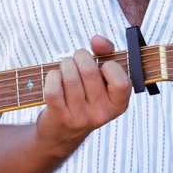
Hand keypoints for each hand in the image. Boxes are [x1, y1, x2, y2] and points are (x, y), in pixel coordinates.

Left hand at [35, 36, 131, 155]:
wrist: (63, 131)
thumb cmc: (85, 95)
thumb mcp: (102, 78)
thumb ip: (106, 53)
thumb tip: (97, 40)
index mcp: (118, 104)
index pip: (121, 81)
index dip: (110, 66)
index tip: (102, 65)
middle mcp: (102, 113)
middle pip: (90, 72)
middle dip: (80, 57)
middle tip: (77, 60)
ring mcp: (81, 117)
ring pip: (70, 77)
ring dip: (65, 65)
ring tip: (65, 68)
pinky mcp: (60, 117)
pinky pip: (54, 88)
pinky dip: (52, 76)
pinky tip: (54, 78)